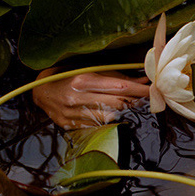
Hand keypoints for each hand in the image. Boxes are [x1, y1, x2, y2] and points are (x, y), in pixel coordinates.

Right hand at [32, 69, 150, 129]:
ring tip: (133, 107)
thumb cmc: (68, 76)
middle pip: (117, 103)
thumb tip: (141, 79)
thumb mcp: (90, 70)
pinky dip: (110, 120)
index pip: (119, 87)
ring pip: (110, 116)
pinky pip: (97, 125)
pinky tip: (116, 115)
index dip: (139, 90)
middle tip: (150, 99)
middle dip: (136, 102)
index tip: (153, 90)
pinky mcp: (71, 125)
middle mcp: (78, 98)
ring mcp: (74, 114)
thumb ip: (116, 76)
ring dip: (124, 112)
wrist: (41, 91)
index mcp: (83, 80)